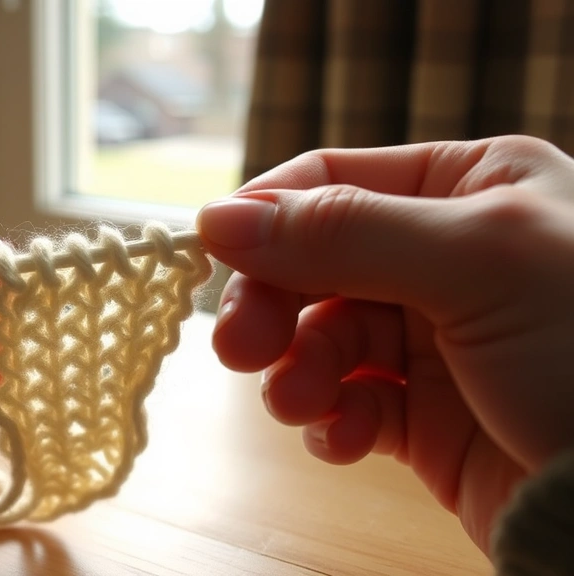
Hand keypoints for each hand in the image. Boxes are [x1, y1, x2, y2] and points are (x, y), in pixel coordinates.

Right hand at [196, 135, 573, 552]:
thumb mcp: (475, 263)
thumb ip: (342, 233)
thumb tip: (216, 217)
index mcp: (471, 187)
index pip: (332, 182)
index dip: (265, 216)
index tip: (209, 257)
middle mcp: (447, 254)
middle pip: (312, 263)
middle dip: (272, 307)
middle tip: (238, 350)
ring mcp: (433, 336)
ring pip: (320, 337)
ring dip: (297, 371)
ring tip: (299, 404)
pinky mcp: (425, 412)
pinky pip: (346, 402)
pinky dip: (330, 421)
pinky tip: (346, 439)